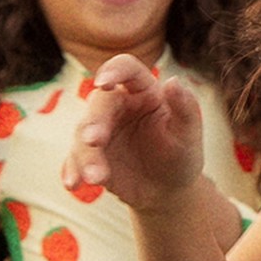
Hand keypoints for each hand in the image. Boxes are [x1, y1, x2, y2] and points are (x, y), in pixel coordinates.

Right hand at [64, 53, 206, 218]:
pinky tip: (72, 183)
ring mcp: (100, 129)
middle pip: (99, 103)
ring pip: (82, 133)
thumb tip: (174, 81)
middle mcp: (117, 104)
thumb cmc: (181, 156)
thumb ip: (185, 109)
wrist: (167, 191)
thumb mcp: (189, 135)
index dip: (114, 71)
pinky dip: (71, 170)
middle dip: (94, 122)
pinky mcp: (88, 153)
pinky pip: (74, 158)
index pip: (126, 69)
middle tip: (95, 141)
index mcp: (143, 90)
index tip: (105, 82)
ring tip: (97, 179)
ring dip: (85, 155)